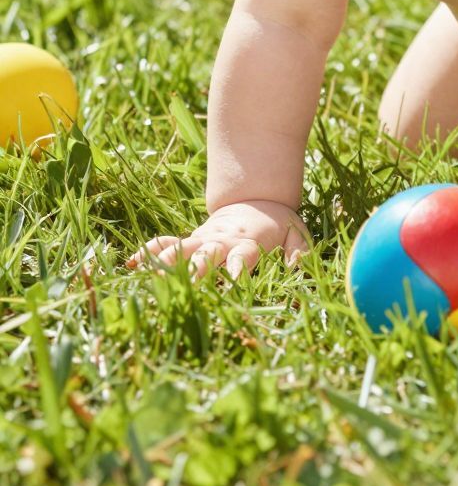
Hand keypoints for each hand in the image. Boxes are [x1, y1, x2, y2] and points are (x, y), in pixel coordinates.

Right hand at [125, 199, 310, 280]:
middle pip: (207, 255)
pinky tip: (131, 263)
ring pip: (182, 249)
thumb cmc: (279, 225)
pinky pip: (167, 243)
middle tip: (187, 285)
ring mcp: (204, 239)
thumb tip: (296, 267)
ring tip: (150, 277)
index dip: (238, 266)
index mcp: (249, 242)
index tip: (234, 278)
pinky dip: (150, 251)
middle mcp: (222, 241)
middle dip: (196, 270)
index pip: (243, 255)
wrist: (256, 200)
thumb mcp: (298, 232)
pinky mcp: (192, 240)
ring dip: (167, 262)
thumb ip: (299, 250)